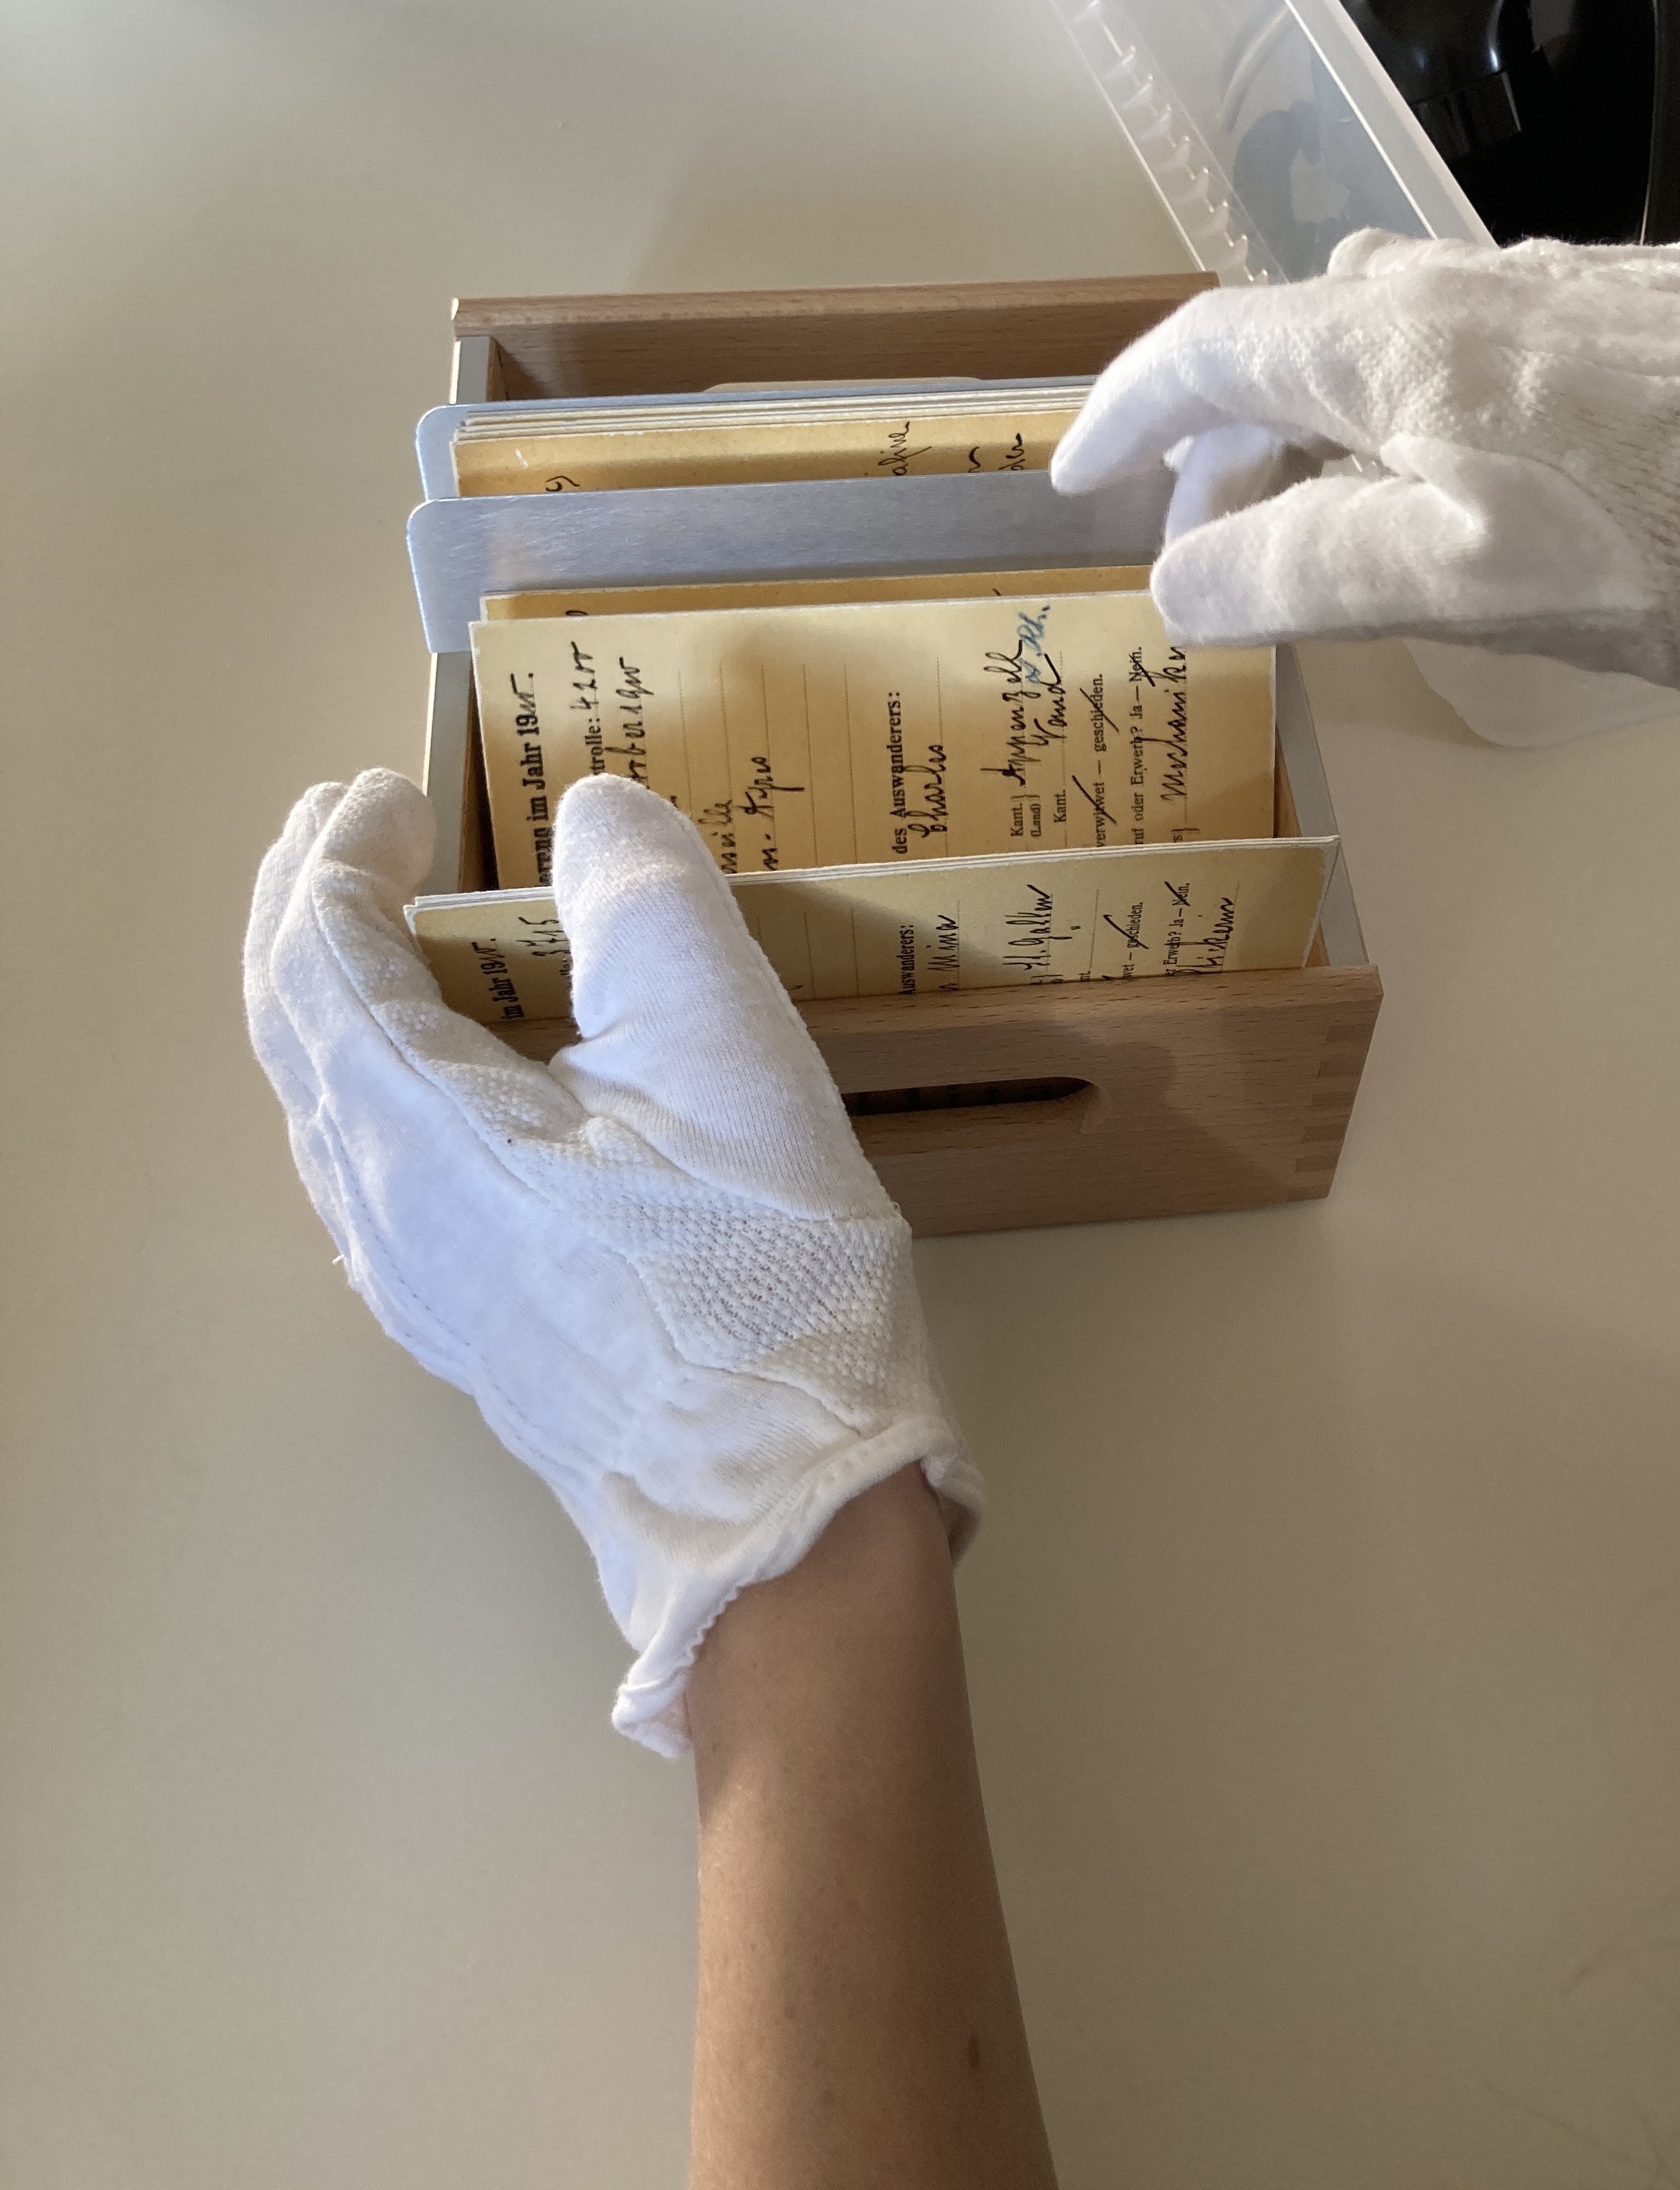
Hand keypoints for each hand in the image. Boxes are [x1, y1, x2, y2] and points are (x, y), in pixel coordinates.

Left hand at [243, 768, 977, 1753]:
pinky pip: (365, 1164)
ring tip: (384, 924)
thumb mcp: (725, 1049)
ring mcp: (410, 1278)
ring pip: (322, 1101)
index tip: (397, 792)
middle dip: (309, 909)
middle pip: (292, 1027)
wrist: (777, 1497)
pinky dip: (373, 1071)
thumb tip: (593, 817)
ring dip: (334, 990)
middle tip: (351, 826)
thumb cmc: (757, 1268)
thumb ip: (647, 905)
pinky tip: (441, 1070)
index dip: (342, 856)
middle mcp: (376, 1207)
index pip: (319, 957)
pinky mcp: (459, 1320)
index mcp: (418, 1129)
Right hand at [1051, 178, 1679, 709]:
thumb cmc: (1672, 532)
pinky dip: (1405, 416)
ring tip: (1319, 519)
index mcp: (1387, 344)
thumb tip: (1178, 578)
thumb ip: (1299, 572)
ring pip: (1377, 346)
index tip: (1080, 479)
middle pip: (1285, 346)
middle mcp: (1451, 289)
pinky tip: (1454, 479)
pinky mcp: (1622, 316)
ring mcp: (1542, 290)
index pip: (1204, 352)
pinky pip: (1460, 353)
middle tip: (1204, 545)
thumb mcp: (1456, 578)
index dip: (1126, 416)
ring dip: (1315, 428)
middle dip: (1219, 443)